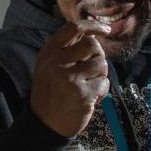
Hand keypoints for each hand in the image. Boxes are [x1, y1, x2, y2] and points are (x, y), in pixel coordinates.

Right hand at [29, 21, 110, 136]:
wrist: (45, 124)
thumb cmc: (52, 94)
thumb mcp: (50, 67)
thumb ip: (66, 50)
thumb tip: (93, 34)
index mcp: (48, 53)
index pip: (73, 28)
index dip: (93, 26)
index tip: (105, 30)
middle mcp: (56, 63)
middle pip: (92, 45)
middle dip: (98, 57)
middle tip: (91, 71)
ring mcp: (69, 78)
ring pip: (101, 63)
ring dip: (100, 75)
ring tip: (88, 86)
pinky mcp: (82, 93)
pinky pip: (104, 83)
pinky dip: (102, 91)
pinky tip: (90, 98)